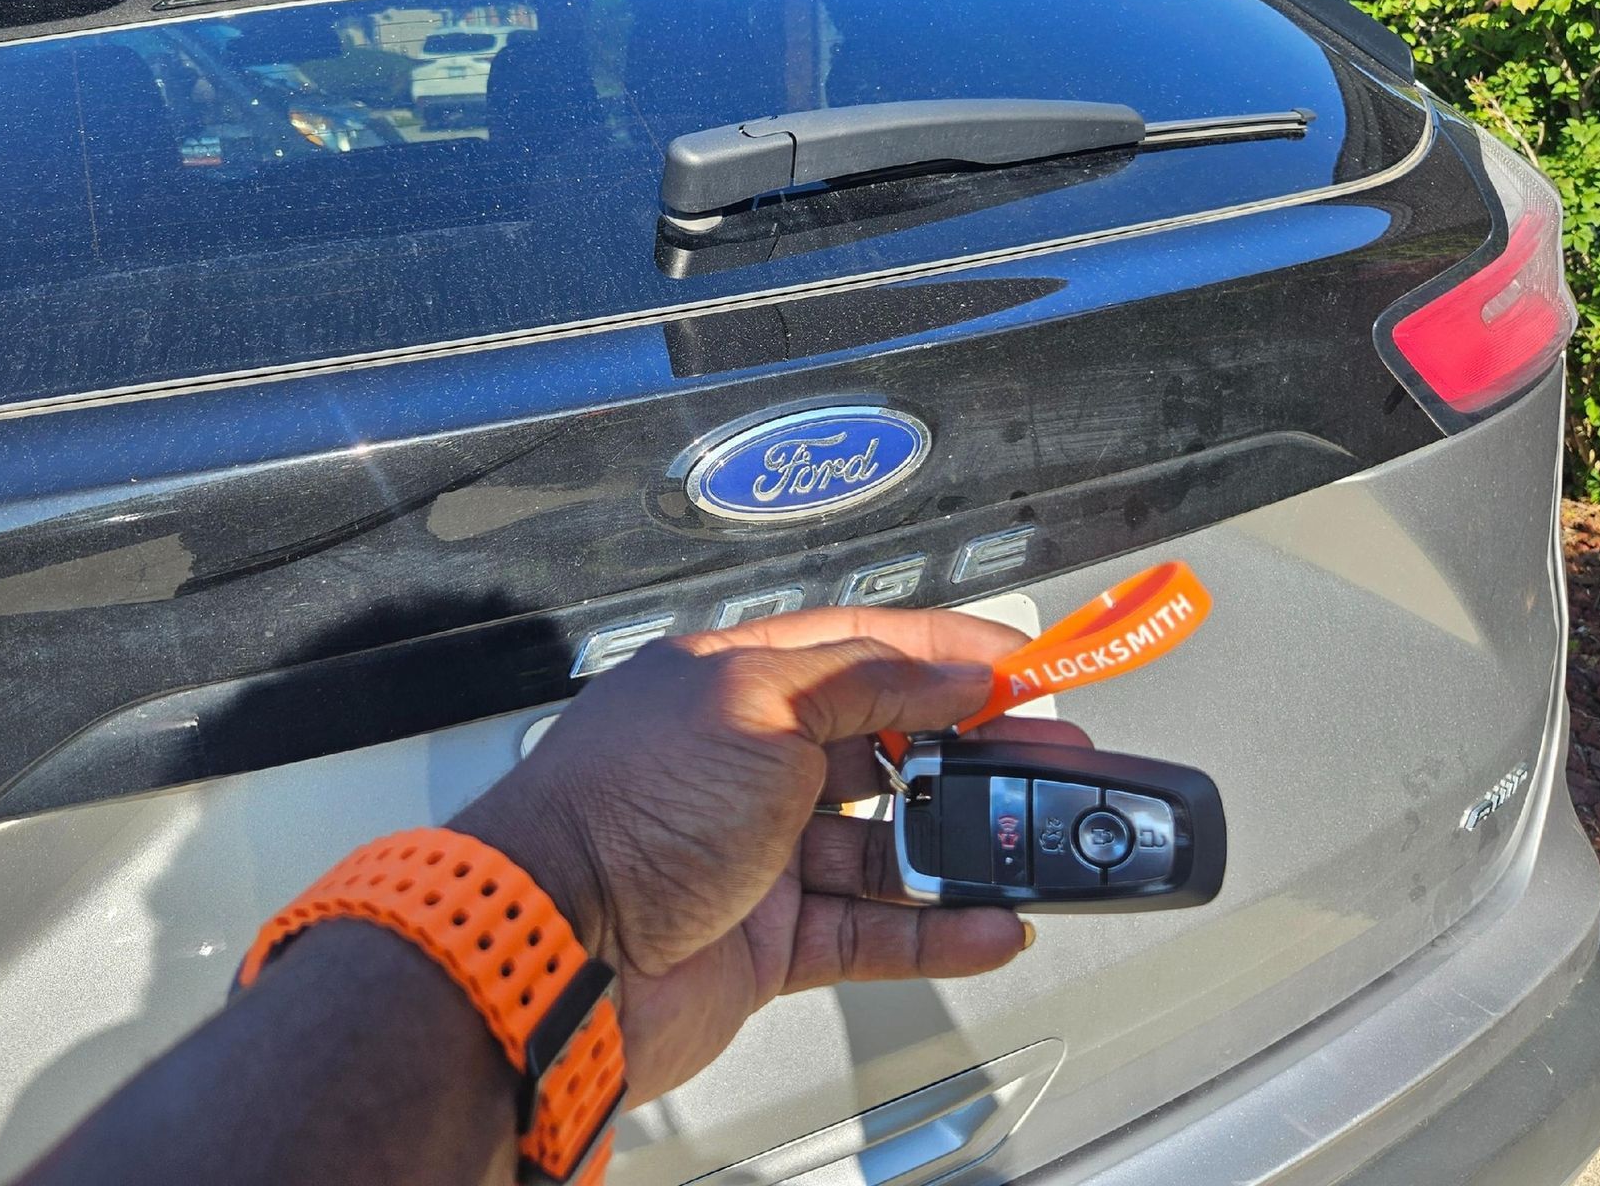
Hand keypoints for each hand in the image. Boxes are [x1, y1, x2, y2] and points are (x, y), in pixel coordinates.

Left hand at [451, 607, 1091, 1102]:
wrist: (550, 953)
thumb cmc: (619, 811)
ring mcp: (757, 852)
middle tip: (1049, 755)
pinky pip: (870, 927)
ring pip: (886, 845)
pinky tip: (986, 923)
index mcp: (736, 682)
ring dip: (961, 847)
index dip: (949, 649)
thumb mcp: (754, 706)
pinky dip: (933, 929)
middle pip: (886, 746)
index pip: (864, 647)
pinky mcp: (766, 937)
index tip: (1025, 659)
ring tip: (1032, 845)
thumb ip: (862, 683)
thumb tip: (948, 669)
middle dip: (973, 750)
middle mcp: (747, 761)